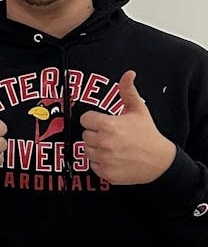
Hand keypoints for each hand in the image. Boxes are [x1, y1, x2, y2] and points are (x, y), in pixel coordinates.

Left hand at [80, 70, 175, 184]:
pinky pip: (93, 165)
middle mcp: (104, 142)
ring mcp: (105, 159)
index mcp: (108, 125)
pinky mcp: (107, 173)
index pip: (85, 120)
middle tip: (111, 136)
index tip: (104, 123)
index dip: (94, 120)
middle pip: (85, 135)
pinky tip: (113, 158)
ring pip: (87, 150)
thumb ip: (127, 90)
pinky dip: (100, 163)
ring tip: (112, 147)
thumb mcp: (138, 110)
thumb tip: (128, 74)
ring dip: (96, 149)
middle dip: (96, 134)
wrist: (161, 162)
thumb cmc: (148, 134)